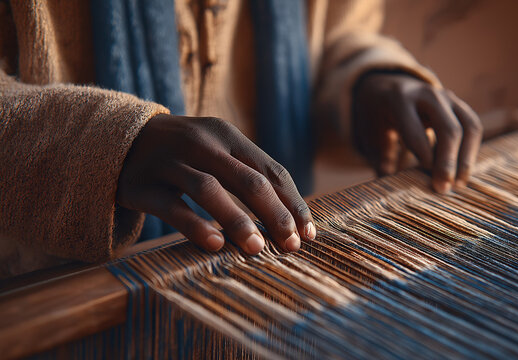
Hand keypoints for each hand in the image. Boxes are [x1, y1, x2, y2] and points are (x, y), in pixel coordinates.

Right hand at [117, 114, 315, 254]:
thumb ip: (248, 174)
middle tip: (291, 245)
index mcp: (227, 135)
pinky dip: (196, 225)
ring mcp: (169, 162)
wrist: (121, 141)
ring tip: (257, 249)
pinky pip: (172, 206)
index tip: (308, 233)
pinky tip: (215, 245)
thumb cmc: (184, 155)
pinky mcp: (142, 184)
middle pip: (247, 180)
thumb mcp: (216, 151)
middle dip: (274, 215)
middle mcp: (201, 143)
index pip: (270, 170)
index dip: (292, 203)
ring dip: (238, 221)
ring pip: (210, 190)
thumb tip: (290, 216)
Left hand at [353, 72, 481, 192]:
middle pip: (449, 129)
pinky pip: (473, 127)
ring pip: (469, 127)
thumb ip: (381, 159)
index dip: (426, 158)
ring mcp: (447, 96)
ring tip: (458, 184)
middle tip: (443, 188)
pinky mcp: (459, 104)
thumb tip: (391, 194)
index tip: (429, 181)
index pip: (417, 131)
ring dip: (466, 158)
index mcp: (399, 100)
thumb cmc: (378, 117)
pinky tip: (461, 172)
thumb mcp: (370, 133)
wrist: (388, 87)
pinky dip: (470, 151)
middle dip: (448, 162)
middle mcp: (427, 94)